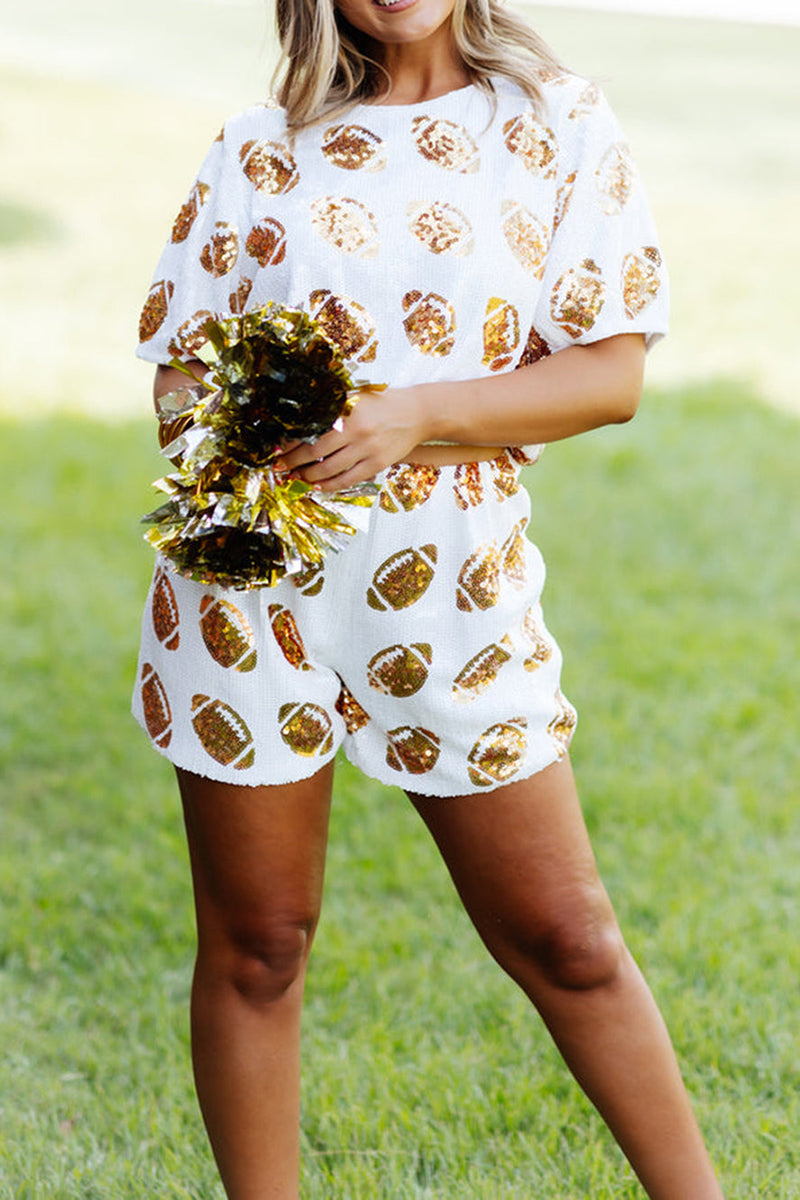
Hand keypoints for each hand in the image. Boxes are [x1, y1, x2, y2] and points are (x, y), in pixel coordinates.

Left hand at [273, 386, 427, 491]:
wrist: (417, 413)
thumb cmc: (383, 404)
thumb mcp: (355, 398)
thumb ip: (332, 408)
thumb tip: (301, 425)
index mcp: (346, 410)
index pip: (310, 430)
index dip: (291, 443)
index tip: (279, 449)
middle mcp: (356, 430)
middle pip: (314, 452)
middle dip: (294, 462)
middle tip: (282, 467)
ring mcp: (367, 449)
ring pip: (329, 469)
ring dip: (308, 476)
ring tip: (298, 478)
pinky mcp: (377, 464)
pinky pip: (347, 480)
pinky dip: (330, 485)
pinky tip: (318, 486)